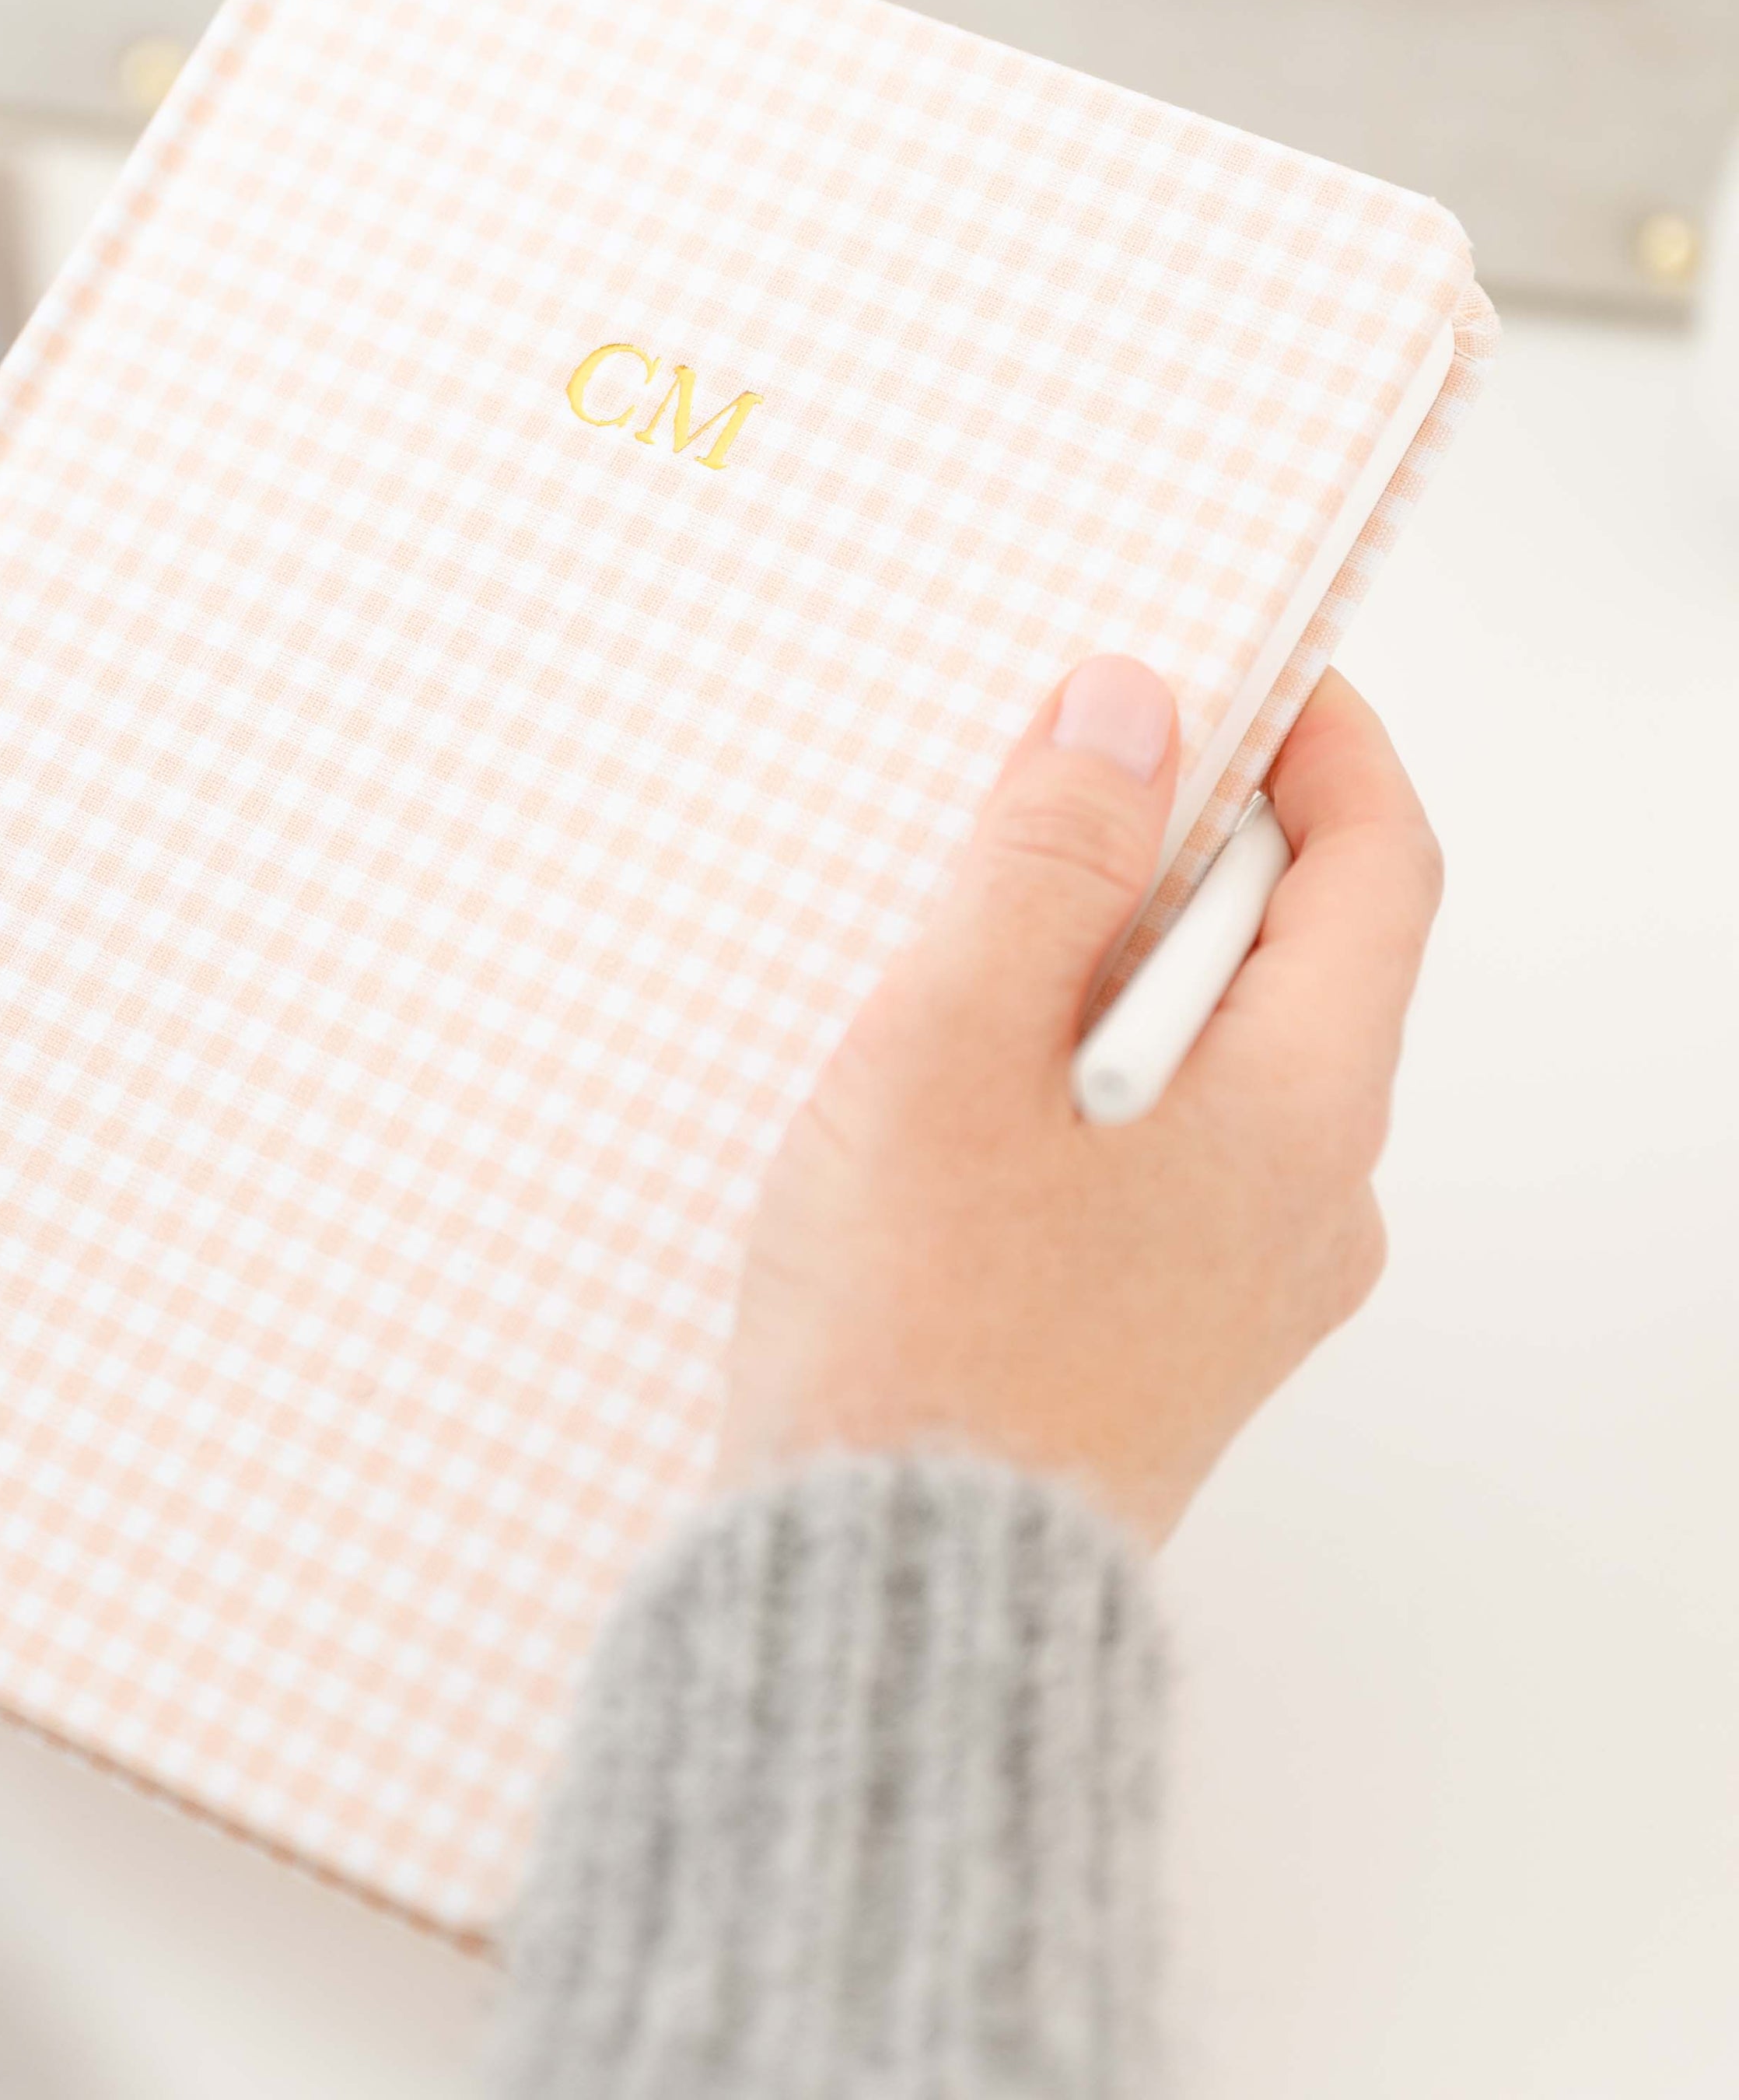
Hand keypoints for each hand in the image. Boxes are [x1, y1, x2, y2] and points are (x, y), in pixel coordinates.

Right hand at [722, 659, 1440, 1541]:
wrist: (884, 1595)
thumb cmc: (918, 1330)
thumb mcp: (952, 1045)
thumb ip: (1042, 861)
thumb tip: (1127, 710)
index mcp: (1299, 1113)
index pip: (1378, 869)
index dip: (1321, 742)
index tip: (1239, 667)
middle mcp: (1310, 1199)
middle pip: (1295, 957)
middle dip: (1186, 846)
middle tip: (1051, 785)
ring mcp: (1242, 1279)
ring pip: (1216, 1056)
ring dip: (1117, 965)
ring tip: (970, 943)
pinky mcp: (1160, 1330)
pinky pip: (1160, 1145)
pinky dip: (1086, 1072)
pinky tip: (959, 1089)